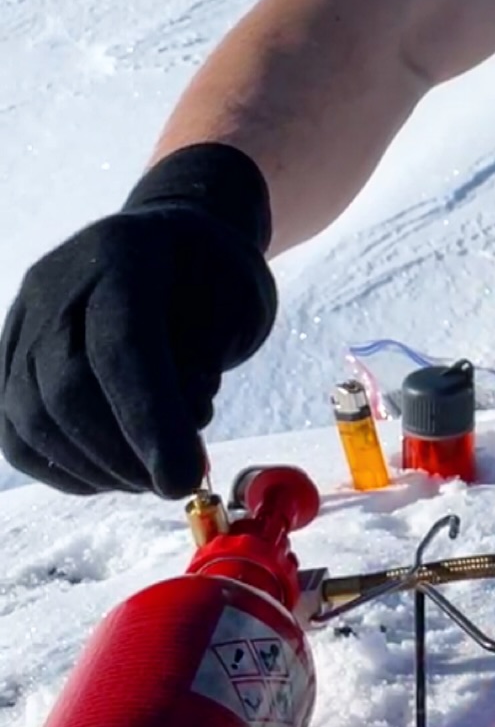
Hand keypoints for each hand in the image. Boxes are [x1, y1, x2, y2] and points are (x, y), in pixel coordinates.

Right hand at [0, 145, 276, 496]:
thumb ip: (209, 353)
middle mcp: (57, 284)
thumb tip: (182, 425)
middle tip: (179, 482)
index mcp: (123, 254)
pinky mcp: (9, 357)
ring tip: (152, 476)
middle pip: (67, 388)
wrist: (169, 243)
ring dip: (97, 468)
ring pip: (33, 417)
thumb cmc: (213, 275)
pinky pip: (17, 432)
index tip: (185, 478)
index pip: (121, 348)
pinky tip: (113, 475)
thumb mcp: (239, 298)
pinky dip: (65, 469)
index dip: (150, 421)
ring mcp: (23, 320)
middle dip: (124, 454)